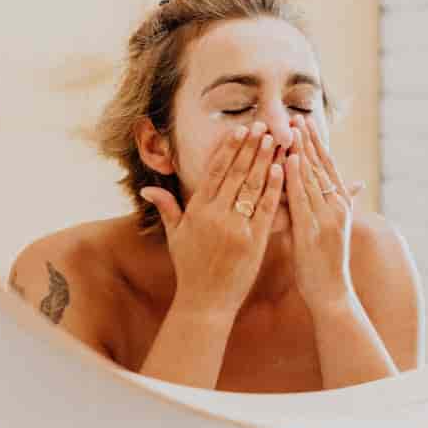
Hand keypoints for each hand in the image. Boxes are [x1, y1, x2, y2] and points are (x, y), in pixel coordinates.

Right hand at [139, 123, 284, 312]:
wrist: (205, 302)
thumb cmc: (190, 268)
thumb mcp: (176, 236)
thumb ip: (167, 209)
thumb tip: (147, 189)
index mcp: (198, 210)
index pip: (214, 172)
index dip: (228, 149)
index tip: (239, 130)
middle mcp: (216, 215)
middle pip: (236, 173)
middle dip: (250, 147)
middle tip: (263, 125)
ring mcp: (236, 227)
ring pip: (252, 186)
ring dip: (264, 160)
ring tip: (275, 140)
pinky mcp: (254, 240)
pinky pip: (266, 208)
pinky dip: (274, 187)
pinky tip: (281, 169)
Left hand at [285, 115, 355, 312]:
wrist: (332, 293)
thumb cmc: (326, 263)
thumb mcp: (334, 229)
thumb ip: (333, 205)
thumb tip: (340, 187)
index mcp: (340, 205)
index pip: (328, 166)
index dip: (317, 143)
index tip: (305, 122)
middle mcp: (337, 207)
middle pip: (321, 166)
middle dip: (308, 140)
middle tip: (295, 116)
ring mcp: (327, 218)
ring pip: (312, 178)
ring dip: (301, 151)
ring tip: (290, 129)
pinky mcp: (314, 230)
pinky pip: (302, 200)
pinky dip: (296, 178)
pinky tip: (288, 161)